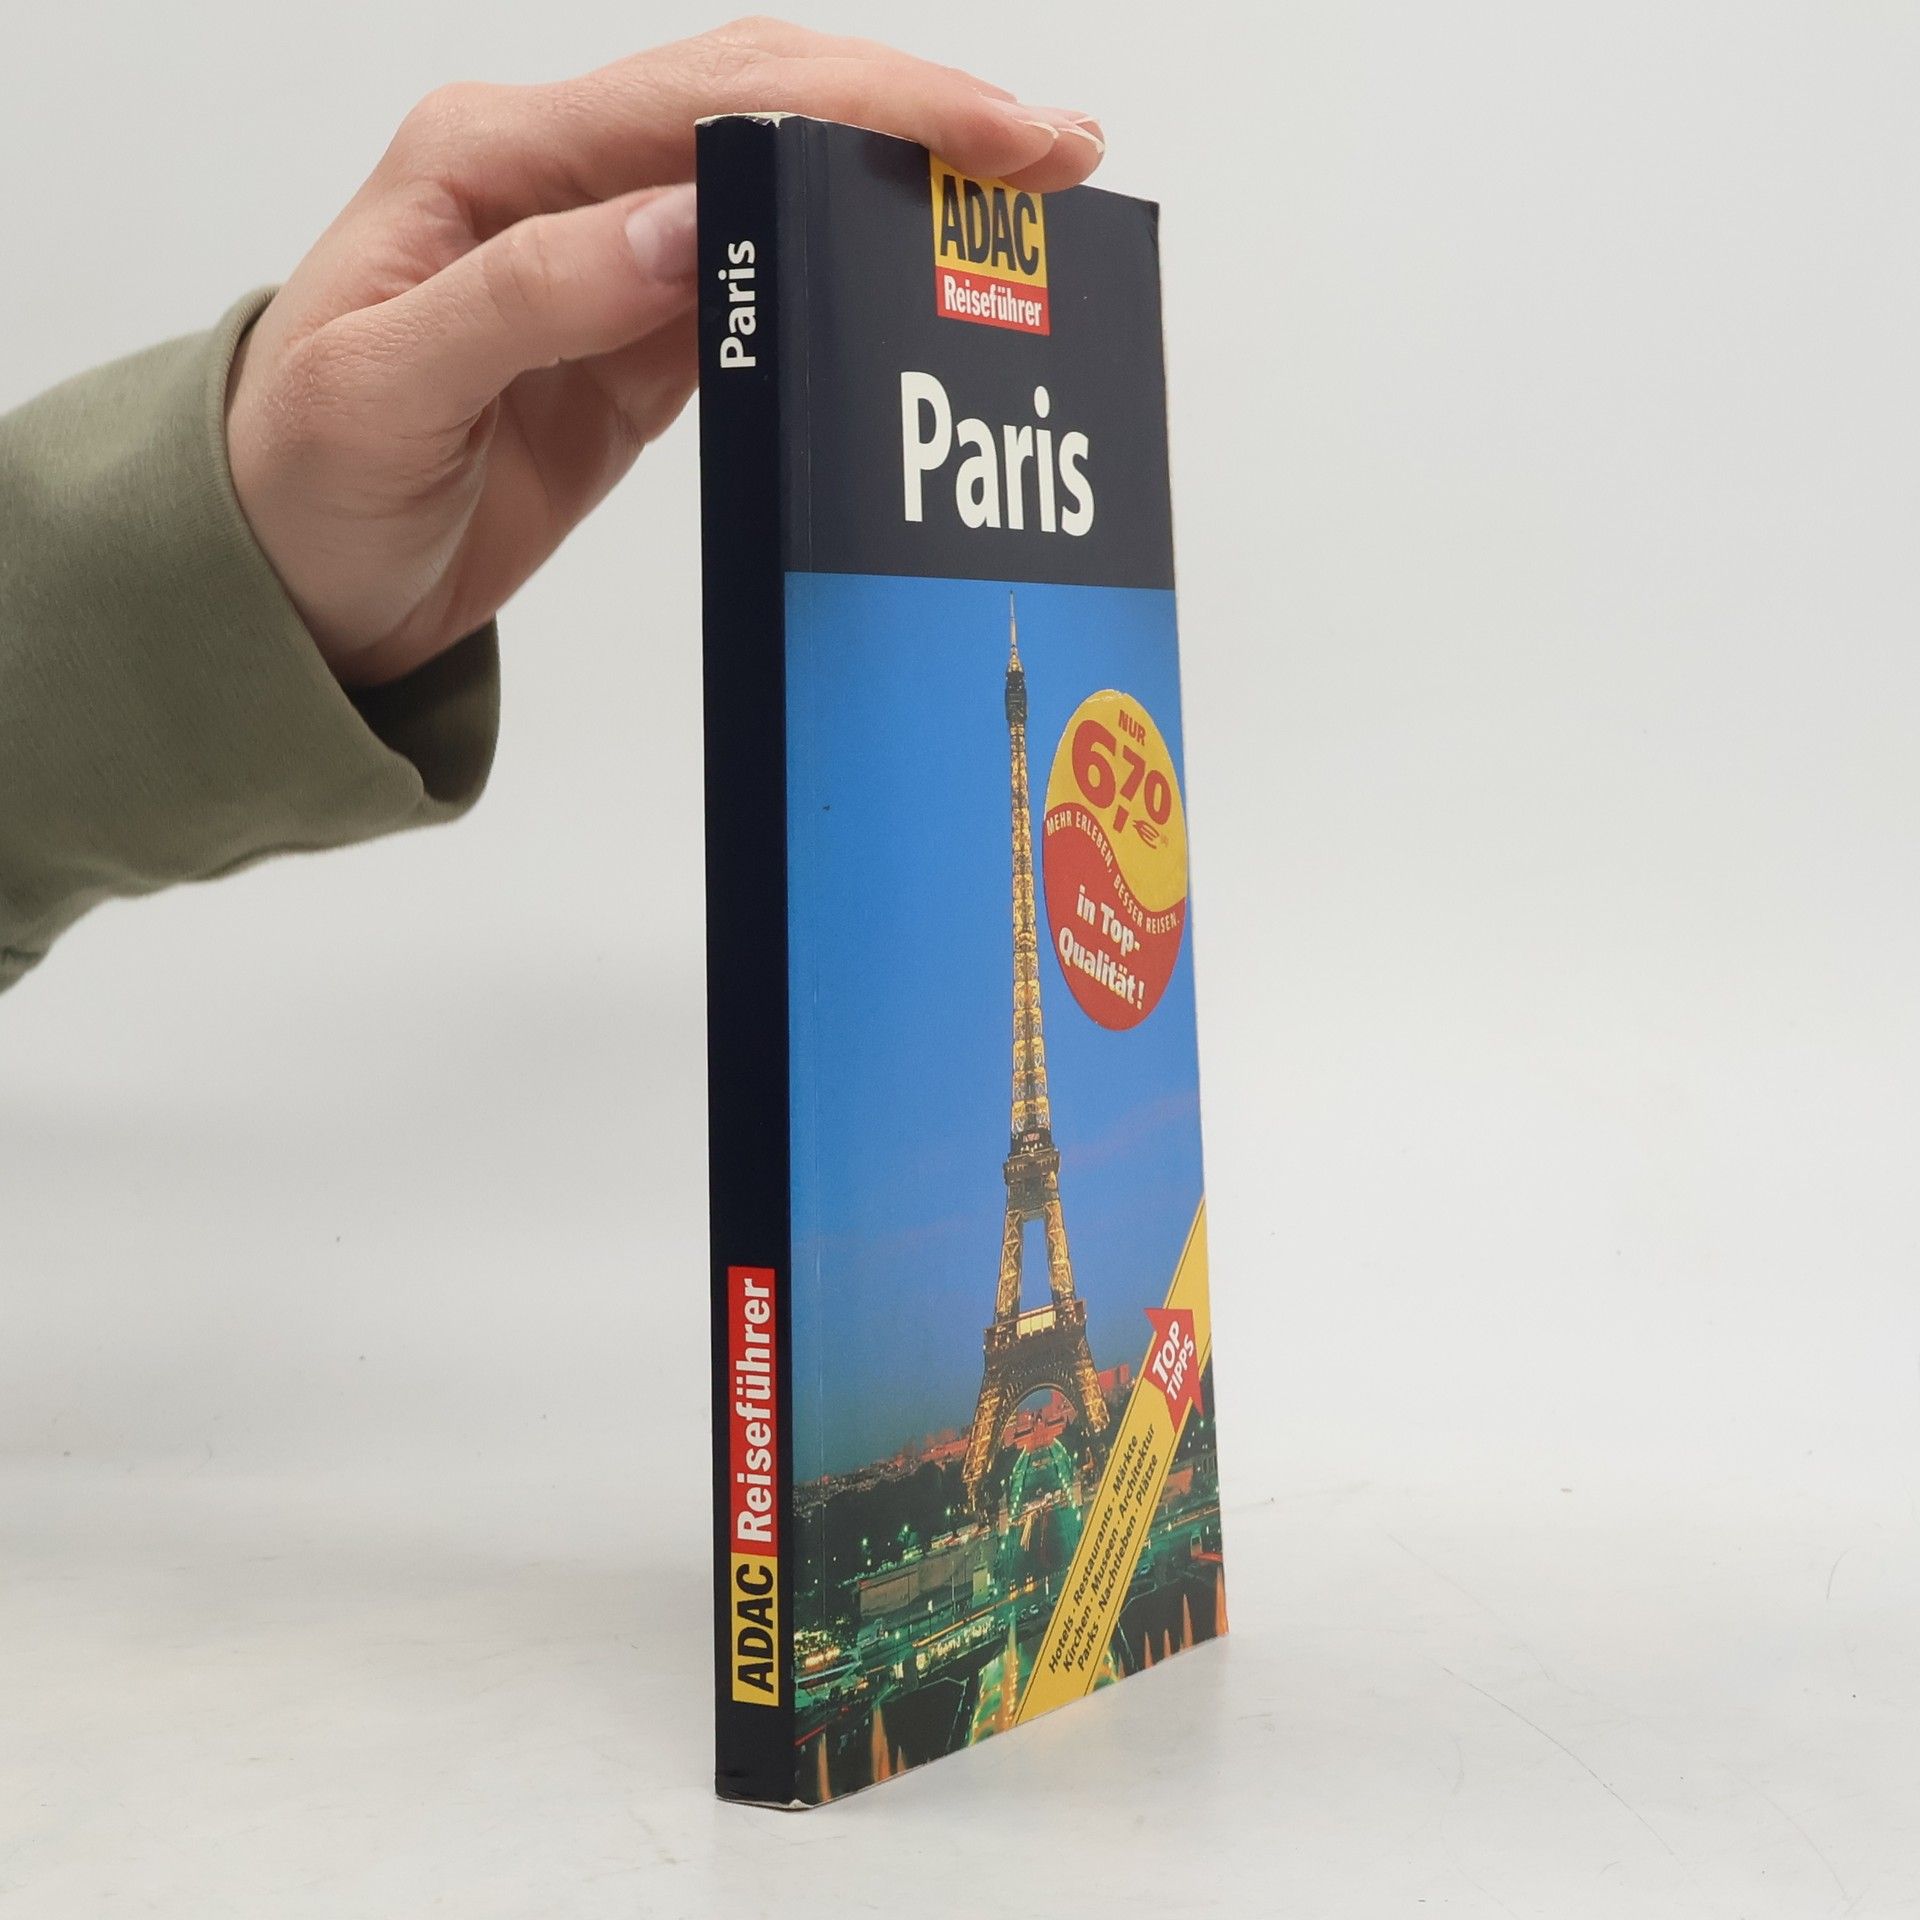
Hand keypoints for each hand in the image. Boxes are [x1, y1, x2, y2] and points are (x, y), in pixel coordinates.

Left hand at [225, 18, 1103, 687]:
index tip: (987, 135)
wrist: (287, 578)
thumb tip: (685, 223)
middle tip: (1054, 153)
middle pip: (766, 108)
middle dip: (917, 116)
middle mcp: (557, 185)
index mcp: (492, 159)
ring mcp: (605, 260)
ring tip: (1019, 211)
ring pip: (781, 189)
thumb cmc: (301, 478)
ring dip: (898, 189)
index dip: (864, 101)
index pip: (710, 94)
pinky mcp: (635, 343)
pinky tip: (920, 282)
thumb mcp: (389, 385)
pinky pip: (764, 287)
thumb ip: (535, 292)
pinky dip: (851, 278)